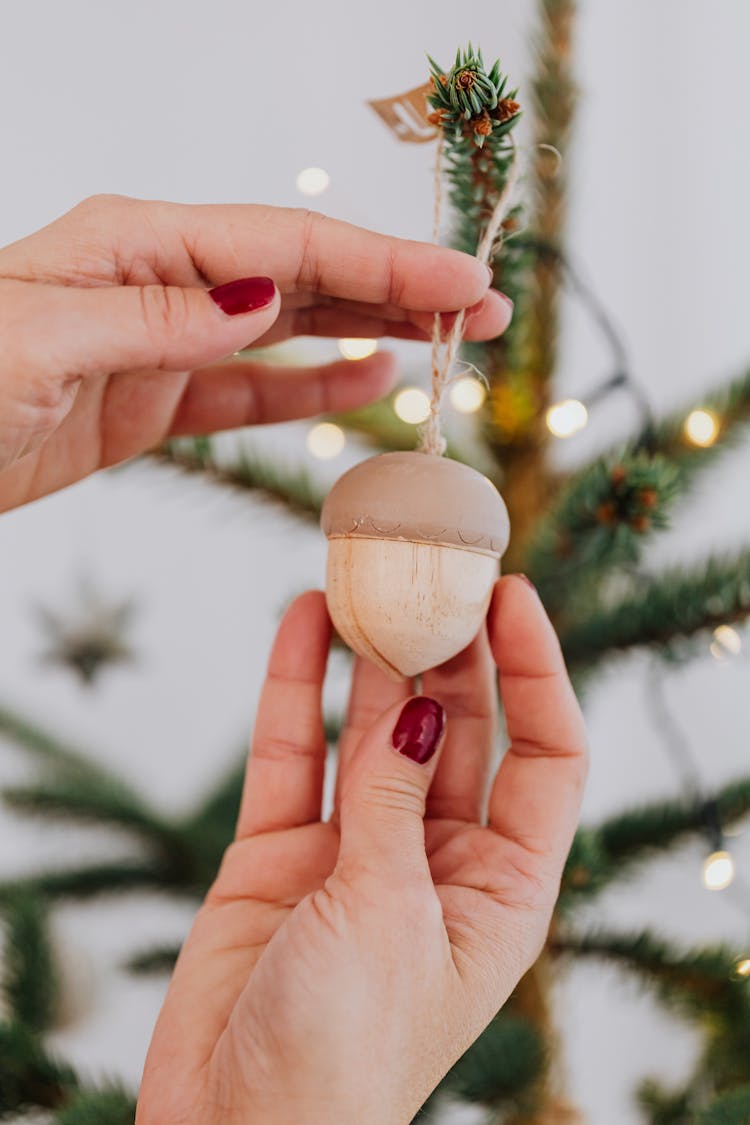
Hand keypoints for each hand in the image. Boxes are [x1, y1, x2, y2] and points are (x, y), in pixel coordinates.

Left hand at [0, 196, 510, 509]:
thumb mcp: (41, 338)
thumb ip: (156, 318)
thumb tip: (258, 303)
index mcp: (140, 243)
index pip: (287, 247)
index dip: (382, 262)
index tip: (461, 282)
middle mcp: (166, 282)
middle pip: (307, 277)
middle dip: (400, 289)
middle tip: (485, 308)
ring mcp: (169, 341)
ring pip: (293, 329)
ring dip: (373, 330)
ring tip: (448, 340)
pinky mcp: (159, 402)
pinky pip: (255, 392)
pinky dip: (314, 387)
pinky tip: (367, 380)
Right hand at [137, 576, 586, 1124]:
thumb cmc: (339, 1057)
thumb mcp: (386, 913)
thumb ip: (394, 797)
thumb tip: (420, 703)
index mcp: (501, 888)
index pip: (546, 757)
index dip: (538, 672)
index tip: (513, 595)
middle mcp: (435, 859)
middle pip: (459, 729)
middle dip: (450, 649)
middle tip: (435, 573)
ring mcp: (354, 850)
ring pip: (373, 729)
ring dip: (372, 655)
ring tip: (368, 576)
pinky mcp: (280, 851)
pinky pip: (293, 753)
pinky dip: (297, 687)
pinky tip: (303, 621)